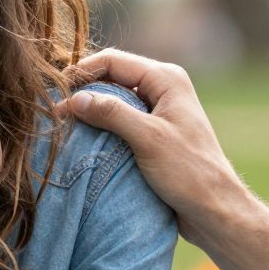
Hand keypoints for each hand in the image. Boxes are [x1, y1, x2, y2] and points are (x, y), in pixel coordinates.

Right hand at [54, 49, 245, 248]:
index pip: (113, 61)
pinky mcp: (153, 132)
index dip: (82, 71)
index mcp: (166, 79)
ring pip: (114, 98)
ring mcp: (158, 110)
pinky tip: (83, 137)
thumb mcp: (149, 138)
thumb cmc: (189, 172)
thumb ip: (112, 114)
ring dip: (90, 107)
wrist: (214, 208)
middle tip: (54, 107)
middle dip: (83, 88)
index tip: (55, 90)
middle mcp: (162, 88)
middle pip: (112, 76)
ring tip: (63, 122)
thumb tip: (75, 99)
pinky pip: (120, 119)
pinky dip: (100, 124)